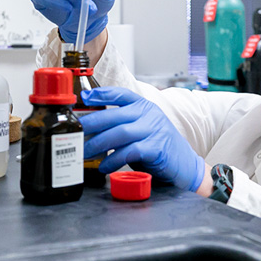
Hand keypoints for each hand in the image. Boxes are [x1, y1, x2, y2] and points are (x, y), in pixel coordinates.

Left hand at [78, 88, 204, 191]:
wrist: (185, 165)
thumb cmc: (157, 147)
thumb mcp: (141, 129)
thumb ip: (121, 125)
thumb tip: (90, 127)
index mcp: (144, 106)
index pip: (120, 94)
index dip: (101, 94)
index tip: (84, 97)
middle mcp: (149, 115)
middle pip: (114, 115)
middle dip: (91, 123)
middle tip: (75, 132)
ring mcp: (154, 130)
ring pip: (119, 133)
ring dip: (98, 144)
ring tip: (85, 152)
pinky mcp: (156, 148)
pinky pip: (129, 152)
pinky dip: (113, 160)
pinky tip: (104, 166)